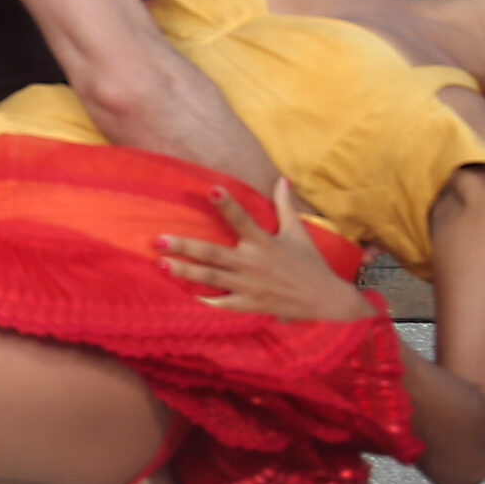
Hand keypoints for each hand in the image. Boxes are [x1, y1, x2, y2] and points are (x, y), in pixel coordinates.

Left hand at [158, 180, 371, 322]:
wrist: (326, 299)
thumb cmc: (309, 262)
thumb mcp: (297, 232)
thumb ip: (285, 205)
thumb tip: (282, 179)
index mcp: (264, 242)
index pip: (242, 219)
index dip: (227, 204)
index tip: (212, 189)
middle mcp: (253, 263)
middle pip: (213, 253)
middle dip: (184, 246)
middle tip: (158, 240)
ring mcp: (250, 286)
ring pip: (211, 278)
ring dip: (186, 271)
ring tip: (163, 264)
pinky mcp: (251, 304)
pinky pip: (223, 303)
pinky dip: (205, 301)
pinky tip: (184, 296)